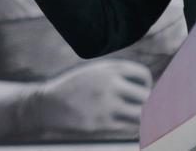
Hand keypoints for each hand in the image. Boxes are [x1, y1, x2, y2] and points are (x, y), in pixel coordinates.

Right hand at [36, 59, 151, 139]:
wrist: (48, 104)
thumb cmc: (76, 87)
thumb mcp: (96, 71)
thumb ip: (119, 75)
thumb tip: (146, 86)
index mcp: (110, 69)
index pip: (144, 76)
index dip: (146, 86)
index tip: (141, 92)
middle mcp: (110, 85)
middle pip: (146, 96)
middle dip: (148, 103)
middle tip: (143, 108)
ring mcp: (106, 105)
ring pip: (140, 114)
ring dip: (142, 117)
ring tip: (139, 119)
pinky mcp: (100, 124)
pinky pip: (127, 127)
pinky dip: (130, 127)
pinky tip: (126, 125)